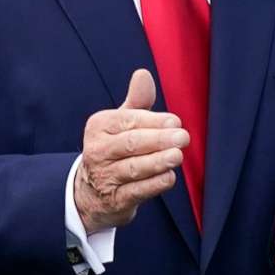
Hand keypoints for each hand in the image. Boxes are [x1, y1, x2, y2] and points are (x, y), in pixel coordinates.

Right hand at [74, 69, 185, 234]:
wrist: (92, 192)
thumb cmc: (115, 149)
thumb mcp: (121, 123)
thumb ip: (137, 101)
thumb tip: (143, 74)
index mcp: (99, 126)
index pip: (128, 121)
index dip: (153, 121)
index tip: (175, 121)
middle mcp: (98, 151)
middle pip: (130, 144)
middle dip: (158, 140)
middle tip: (182, 137)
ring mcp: (105, 177)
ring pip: (133, 168)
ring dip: (157, 162)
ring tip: (177, 156)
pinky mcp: (115, 200)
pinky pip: (136, 192)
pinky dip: (153, 185)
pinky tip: (169, 177)